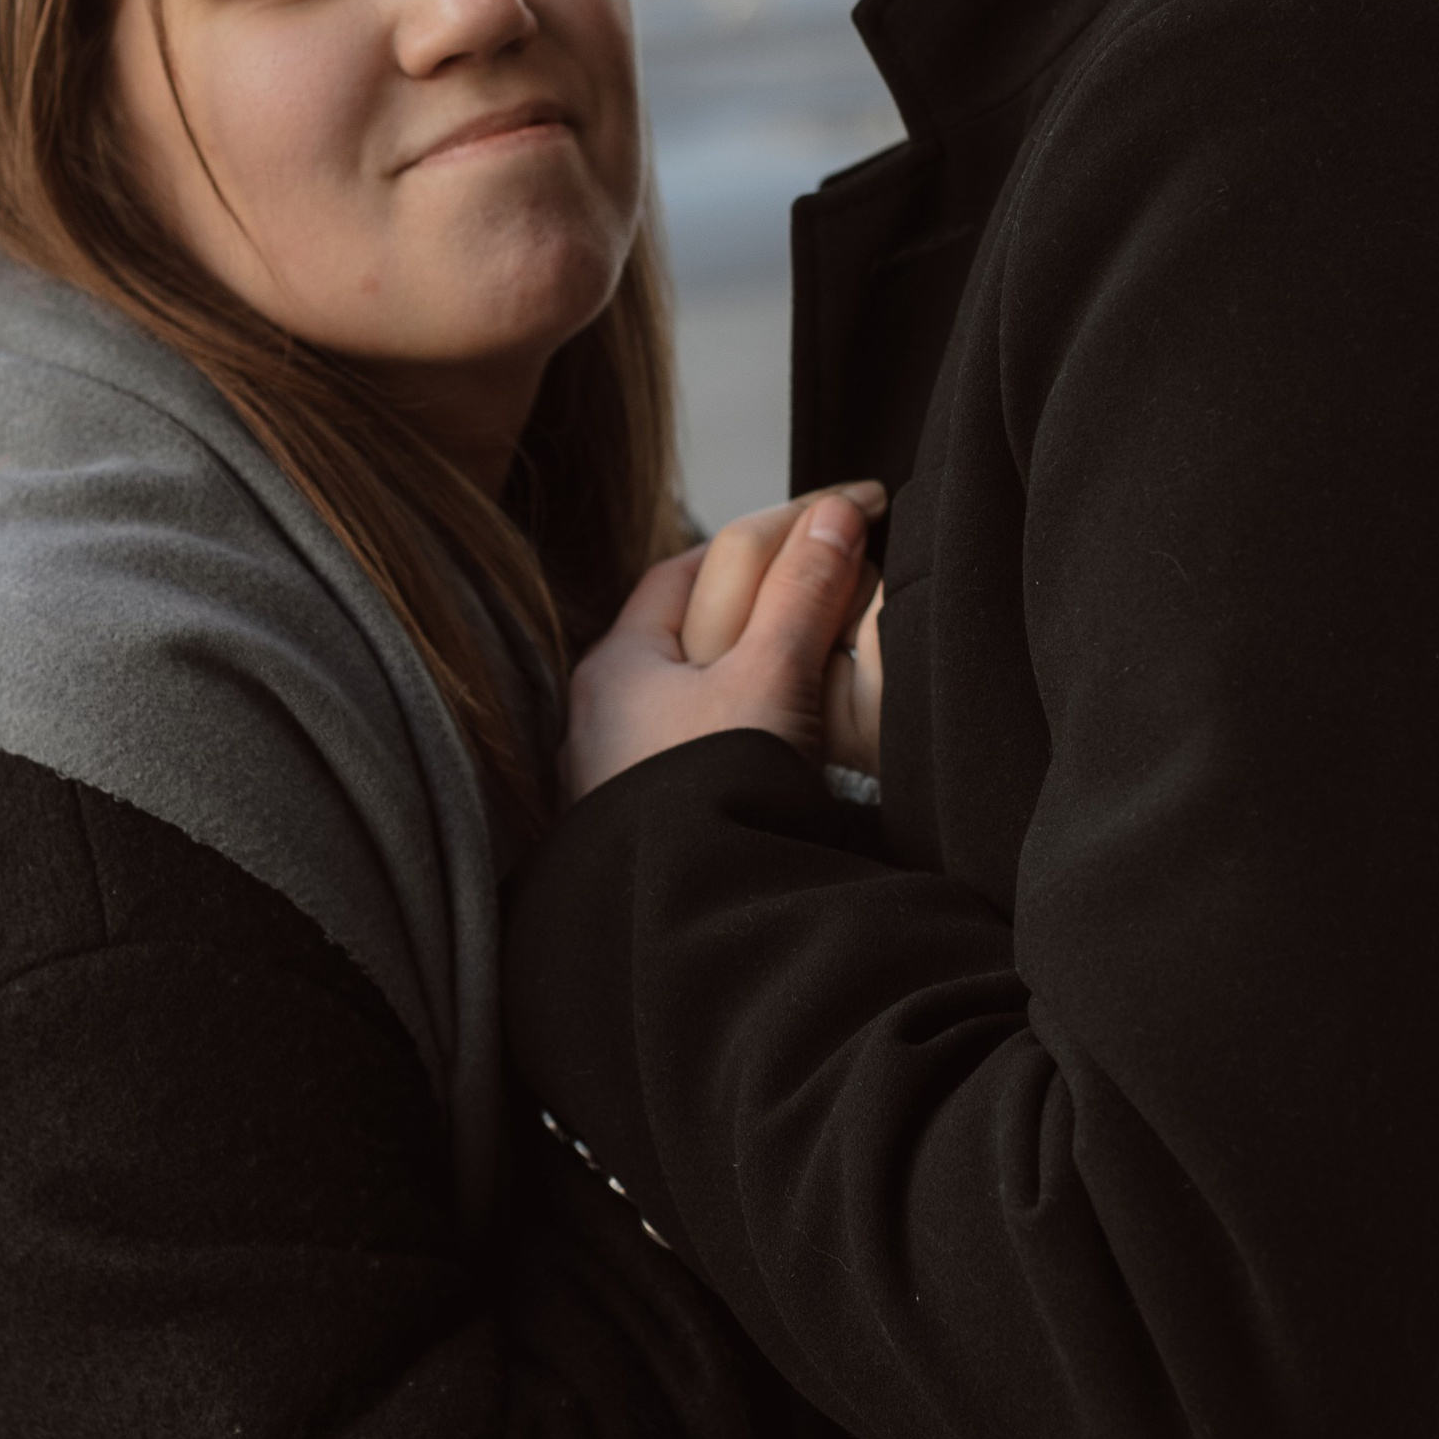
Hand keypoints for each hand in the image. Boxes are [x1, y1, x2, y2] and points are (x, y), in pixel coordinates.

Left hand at [563, 483, 884, 801]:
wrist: (681, 926)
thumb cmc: (706, 799)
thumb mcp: (768, 680)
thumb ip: (804, 594)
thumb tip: (837, 513)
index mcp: (616, 664)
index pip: (686, 569)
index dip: (757, 539)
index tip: (820, 529)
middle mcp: (601, 716)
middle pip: (685, 630)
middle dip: (754, 602)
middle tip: (824, 583)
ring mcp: (615, 776)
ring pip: (688, 697)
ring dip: (746, 671)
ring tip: (811, 662)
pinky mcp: (644, 824)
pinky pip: (692, 753)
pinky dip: (738, 731)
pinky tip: (776, 747)